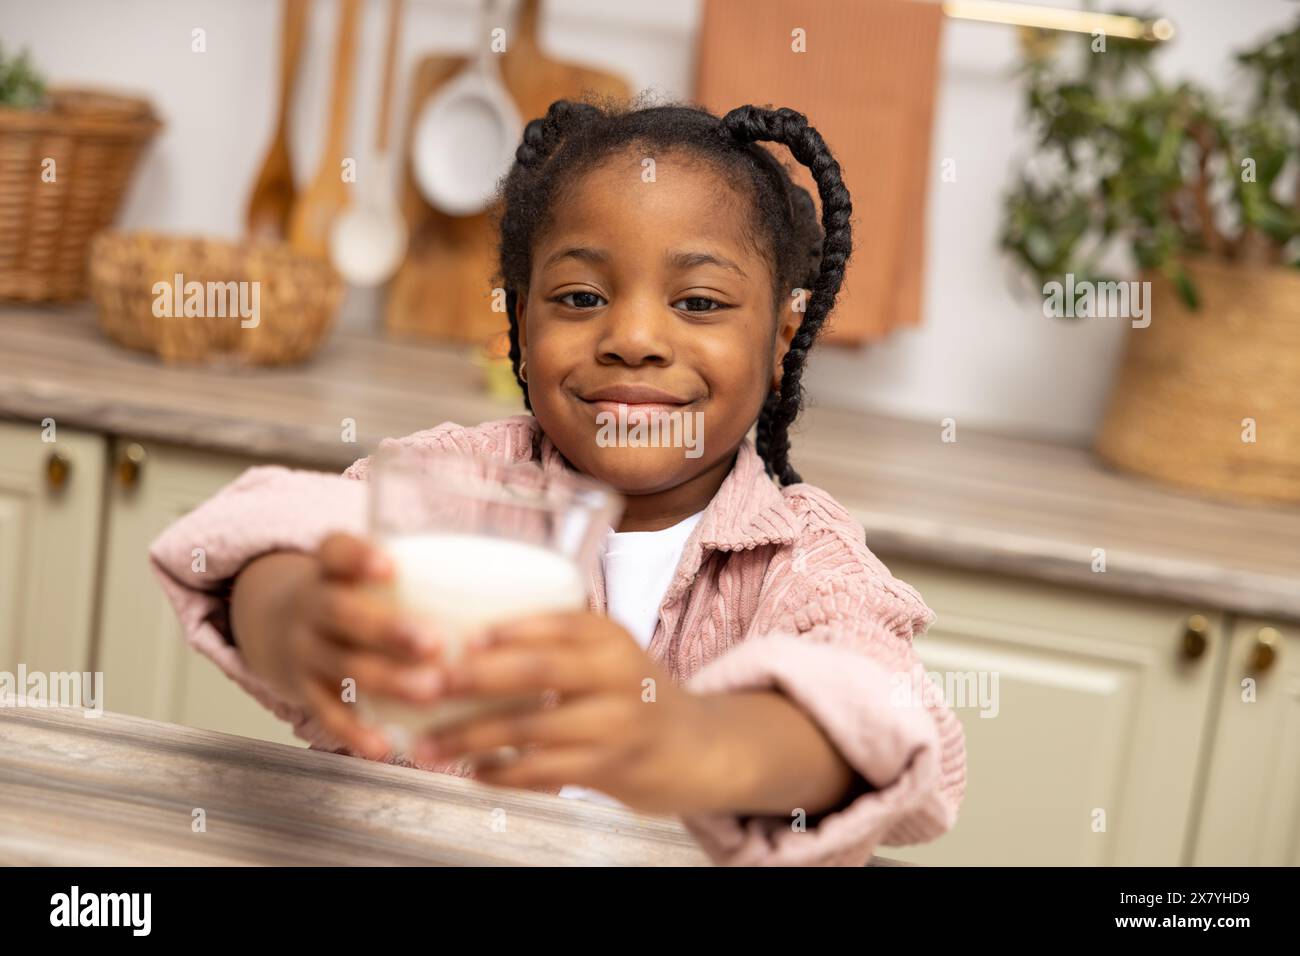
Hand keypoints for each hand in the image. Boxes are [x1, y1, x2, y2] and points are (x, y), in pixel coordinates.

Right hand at [244, 532, 444, 759]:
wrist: (278, 625)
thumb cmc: (353, 594)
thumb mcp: (359, 570)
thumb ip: (412, 572)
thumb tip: (502, 581)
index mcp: (329, 567)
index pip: (335, 551)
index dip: (359, 557)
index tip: (390, 565)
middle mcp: (310, 605)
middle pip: (341, 612)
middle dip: (388, 630)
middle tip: (436, 645)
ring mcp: (303, 649)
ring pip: (341, 665)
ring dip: (387, 680)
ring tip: (431, 691)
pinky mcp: (303, 690)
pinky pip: (327, 713)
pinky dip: (356, 732)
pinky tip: (386, 746)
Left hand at [410, 610, 740, 814]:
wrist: (697, 748)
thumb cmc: (633, 696)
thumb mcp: (607, 655)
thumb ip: (556, 644)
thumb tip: (463, 643)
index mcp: (609, 636)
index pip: (553, 623)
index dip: (501, 631)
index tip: (453, 638)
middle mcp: (617, 673)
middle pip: (535, 672)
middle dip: (473, 680)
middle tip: (424, 686)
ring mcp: (616, 722)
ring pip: (530, 730)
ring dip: (470, 739)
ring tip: (426, 746)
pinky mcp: (611, 767)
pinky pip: (544, 771)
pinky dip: (501, 774)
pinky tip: (471, 773)